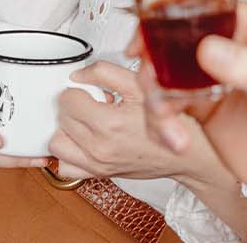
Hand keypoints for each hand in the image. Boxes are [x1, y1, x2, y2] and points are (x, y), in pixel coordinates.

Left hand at [50, 61, 231, 184]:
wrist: (190, 153)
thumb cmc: (173, 122)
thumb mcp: (143, 85)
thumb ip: (106, 73)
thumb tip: (79, 75)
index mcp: (109, 123)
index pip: (67, 99)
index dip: (80, 89)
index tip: (94, 90)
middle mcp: (99, 147)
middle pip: (61, 118)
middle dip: (75, 106)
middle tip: (96, 103)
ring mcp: (98, 164)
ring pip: (56, 143)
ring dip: (67, 129)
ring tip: (87, 121)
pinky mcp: (100, 174)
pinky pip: (66, 167)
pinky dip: (69, 154)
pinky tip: (84, 142)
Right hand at [134, 3, 246, 206]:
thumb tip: (208, 48)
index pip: (203, 7)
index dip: (165, 20)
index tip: (145, 46)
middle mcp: (231, 46)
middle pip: (171, 40)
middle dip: (154, 70)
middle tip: (157, 97)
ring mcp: (212, 75)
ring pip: (161, 74)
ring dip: (157, 105)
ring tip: (175, 134)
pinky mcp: (199, 104)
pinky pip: (163, 104)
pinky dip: (160, 124)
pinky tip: (177, 142)